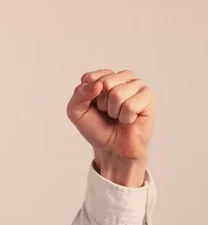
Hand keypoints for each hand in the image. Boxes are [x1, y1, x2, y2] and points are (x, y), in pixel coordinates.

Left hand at [66, 69, 154, 186]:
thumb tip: (98, 84)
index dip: (88, 97)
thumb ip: (79, 94)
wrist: (112, 147)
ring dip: (114, 111)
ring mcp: (137, 85)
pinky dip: (126, 117)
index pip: (90, 77)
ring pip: (118, 93)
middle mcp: (121, 77)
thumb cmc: (96, 127)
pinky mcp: (149, 96)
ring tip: (118, 116)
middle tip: (107, 112)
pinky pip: (131, 105)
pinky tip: (129, 119)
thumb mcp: (75, 111)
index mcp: (103, 77)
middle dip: (102, 103)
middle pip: (105, 82)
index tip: (93, 106)